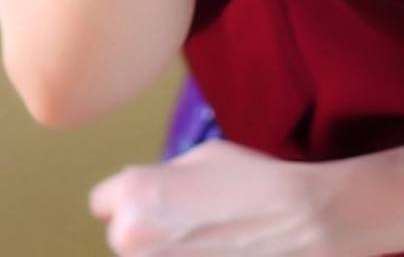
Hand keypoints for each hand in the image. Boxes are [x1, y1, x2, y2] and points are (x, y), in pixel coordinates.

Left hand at [87, 137, 339, 256]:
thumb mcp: (204, 155)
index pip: (102, 201)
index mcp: (134, 194)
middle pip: (121, 236)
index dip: (129, 199)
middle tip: (190, 227)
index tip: (155, 204)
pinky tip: (214, 255)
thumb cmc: (255, 184)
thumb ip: (162, 175)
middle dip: (147, 232)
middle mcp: (130, 239)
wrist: (301, 225)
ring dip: (163, 254)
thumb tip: (142, 193)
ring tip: (208, 246)